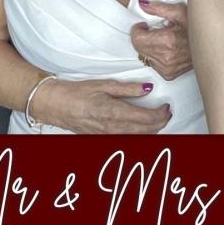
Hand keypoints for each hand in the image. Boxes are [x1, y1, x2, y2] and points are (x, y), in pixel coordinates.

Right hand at [34, 77, 170, 134]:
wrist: (56, 105)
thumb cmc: (77, 92)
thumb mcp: (103, 84)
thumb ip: (127, 88)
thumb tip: (148, 88)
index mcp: (114, 112)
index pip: (146, 118)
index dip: (160, 114)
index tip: (167, 106)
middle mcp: (112, 128)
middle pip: (145, 131)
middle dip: (160, 123)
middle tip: (167, 113)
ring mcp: (107, 136)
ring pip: (137, 138)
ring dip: (151, 130)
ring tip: (158, 120)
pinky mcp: (102, 139)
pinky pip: (126, 140)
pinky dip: (138, 135)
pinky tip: (141, 128)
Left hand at [131, 0, 191, 80]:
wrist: (210, 46)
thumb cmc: (197, 29)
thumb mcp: (180, 11)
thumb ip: (159, 8)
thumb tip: (144, 5)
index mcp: (167, 41)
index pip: (137, 38)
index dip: (138, 29)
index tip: (144, 26)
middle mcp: (166, 57)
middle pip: (139, 47)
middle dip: (144, 37)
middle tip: (156, 30)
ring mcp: (167, 68)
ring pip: (144, 56)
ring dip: (149, 47)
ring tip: (164, 40)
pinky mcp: (168, 74)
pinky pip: (152, 64)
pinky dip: (156, 56)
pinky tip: (167, 49)